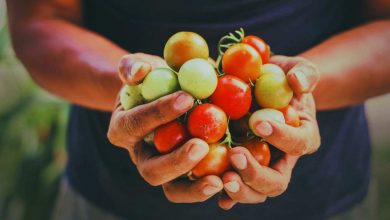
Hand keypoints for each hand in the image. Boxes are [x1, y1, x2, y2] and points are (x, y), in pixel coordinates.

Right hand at [108, 54, 222, 202]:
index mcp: (123, 130)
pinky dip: (212, 187)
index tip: (187, 98)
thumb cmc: (151, 81)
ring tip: (219, 179)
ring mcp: (163, 169)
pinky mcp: (184, 176)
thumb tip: (140, 71)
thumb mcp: (138, 67)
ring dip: (196, 188)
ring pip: (173, 189)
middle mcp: (141, 156)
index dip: (159, 112)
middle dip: (176, 161)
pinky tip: (232, 179)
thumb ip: (132, 67)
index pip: (137, 123)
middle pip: (152, 170)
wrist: (162, 98)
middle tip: (201, 145)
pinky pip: (196, 188)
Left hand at [219, 55, 320, 208]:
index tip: (259, 122)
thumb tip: (297, 82)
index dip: (281, 136)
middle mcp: (282, 160)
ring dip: (240, 189)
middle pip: (276, 181)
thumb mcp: (298, 68)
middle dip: (256, 173)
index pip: (298, 143)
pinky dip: (224, 194)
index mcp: (302, 137)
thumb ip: (304, 72)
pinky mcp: (239, 168)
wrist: (265, 88)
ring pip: (255, 191)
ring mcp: (260, 167)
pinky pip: (233, 187)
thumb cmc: (283, 78)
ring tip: (222, 178)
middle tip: (236, 155)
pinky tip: (212, 190)